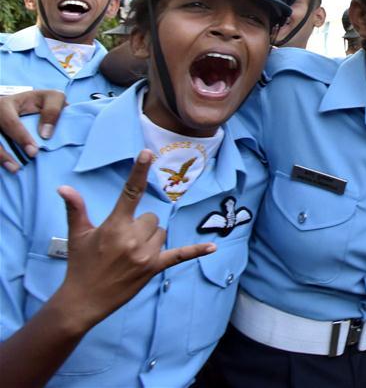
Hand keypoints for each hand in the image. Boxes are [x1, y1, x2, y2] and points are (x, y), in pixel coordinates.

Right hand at [0, 89, 65, 172]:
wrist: (26, 103)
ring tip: (13, 169)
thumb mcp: (51, 98)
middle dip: (3, 153)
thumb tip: (45, 134)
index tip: (33, 152)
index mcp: (6, 105)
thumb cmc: (40, 101)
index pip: (10, 122)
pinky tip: (5, 168)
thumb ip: (52, 110)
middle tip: (17, 167)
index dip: (21, 137)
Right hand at [53, 149, 214, 329]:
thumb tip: (64, 188)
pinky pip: (180, 256)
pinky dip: (196, 251)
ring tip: (130, 253)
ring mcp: (146, 254)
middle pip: (151, 217)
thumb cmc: (81, 264)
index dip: (139, 172)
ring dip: (150, 239)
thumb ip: (75, 209)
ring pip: (161, 232)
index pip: (130, 192)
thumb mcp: (78, 235)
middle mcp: (133, 238)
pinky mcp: (155, 268)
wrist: (83, 299)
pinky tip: (213, 248)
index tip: (147, 153)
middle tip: (122, 242)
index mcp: (115, 226)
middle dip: (139, 226)